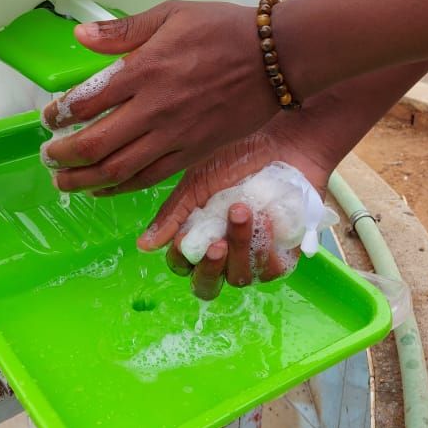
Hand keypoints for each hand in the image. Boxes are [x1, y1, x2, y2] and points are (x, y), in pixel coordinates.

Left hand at [39, 1, 277, 192]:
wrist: (276, 58)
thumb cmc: (224, 30)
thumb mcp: (171, 14)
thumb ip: (123, 30)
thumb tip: (79, 36)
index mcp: (144, 69)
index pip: (87, 100)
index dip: (59, 113)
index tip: (49, 117)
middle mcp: (154, 108)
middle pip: (95, 143)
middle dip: (64, 155)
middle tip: (48, 157)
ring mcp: (174, 135)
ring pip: (118, 169)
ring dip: (84, 180)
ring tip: (64, 182)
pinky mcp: (193, 152)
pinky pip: (149, 178)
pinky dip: (120, 188)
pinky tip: (103, 189)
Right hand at [137, 122, 333, 298]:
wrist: (284, 142)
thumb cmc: (239, 157)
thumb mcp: (198, 181)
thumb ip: (173, 214)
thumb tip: (144, 245)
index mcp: (199, 235)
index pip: (182, 265)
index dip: (181, 258)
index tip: (186, 237)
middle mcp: (224, 252)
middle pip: (207, 285)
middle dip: (210, 269)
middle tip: (217, 244)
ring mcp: (253, 256)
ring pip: (238, 277)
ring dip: (238, 247)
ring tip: (241, 211)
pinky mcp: (282, 254)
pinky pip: (269, 270)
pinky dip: (264, 250)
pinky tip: (265, 219)